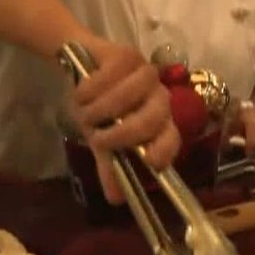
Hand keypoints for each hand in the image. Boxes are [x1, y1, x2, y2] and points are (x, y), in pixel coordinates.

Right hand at [70, 36, 180, 203]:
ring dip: (101, 109)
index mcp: (159, 122)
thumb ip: (111, 167)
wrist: (83, 65)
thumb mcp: (102, 140)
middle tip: (97, 138)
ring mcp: (146, 74)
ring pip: (129, 95)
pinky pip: (111, 75)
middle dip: (121, 133)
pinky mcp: (127, 55)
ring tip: (84, 115)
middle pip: (151, 119)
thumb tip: (116, 200)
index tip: (148, 161)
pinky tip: (81, 93)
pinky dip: (91, 88)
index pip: (173, 139)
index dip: (164, 151)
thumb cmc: (101, 106)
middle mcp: (159, 98)